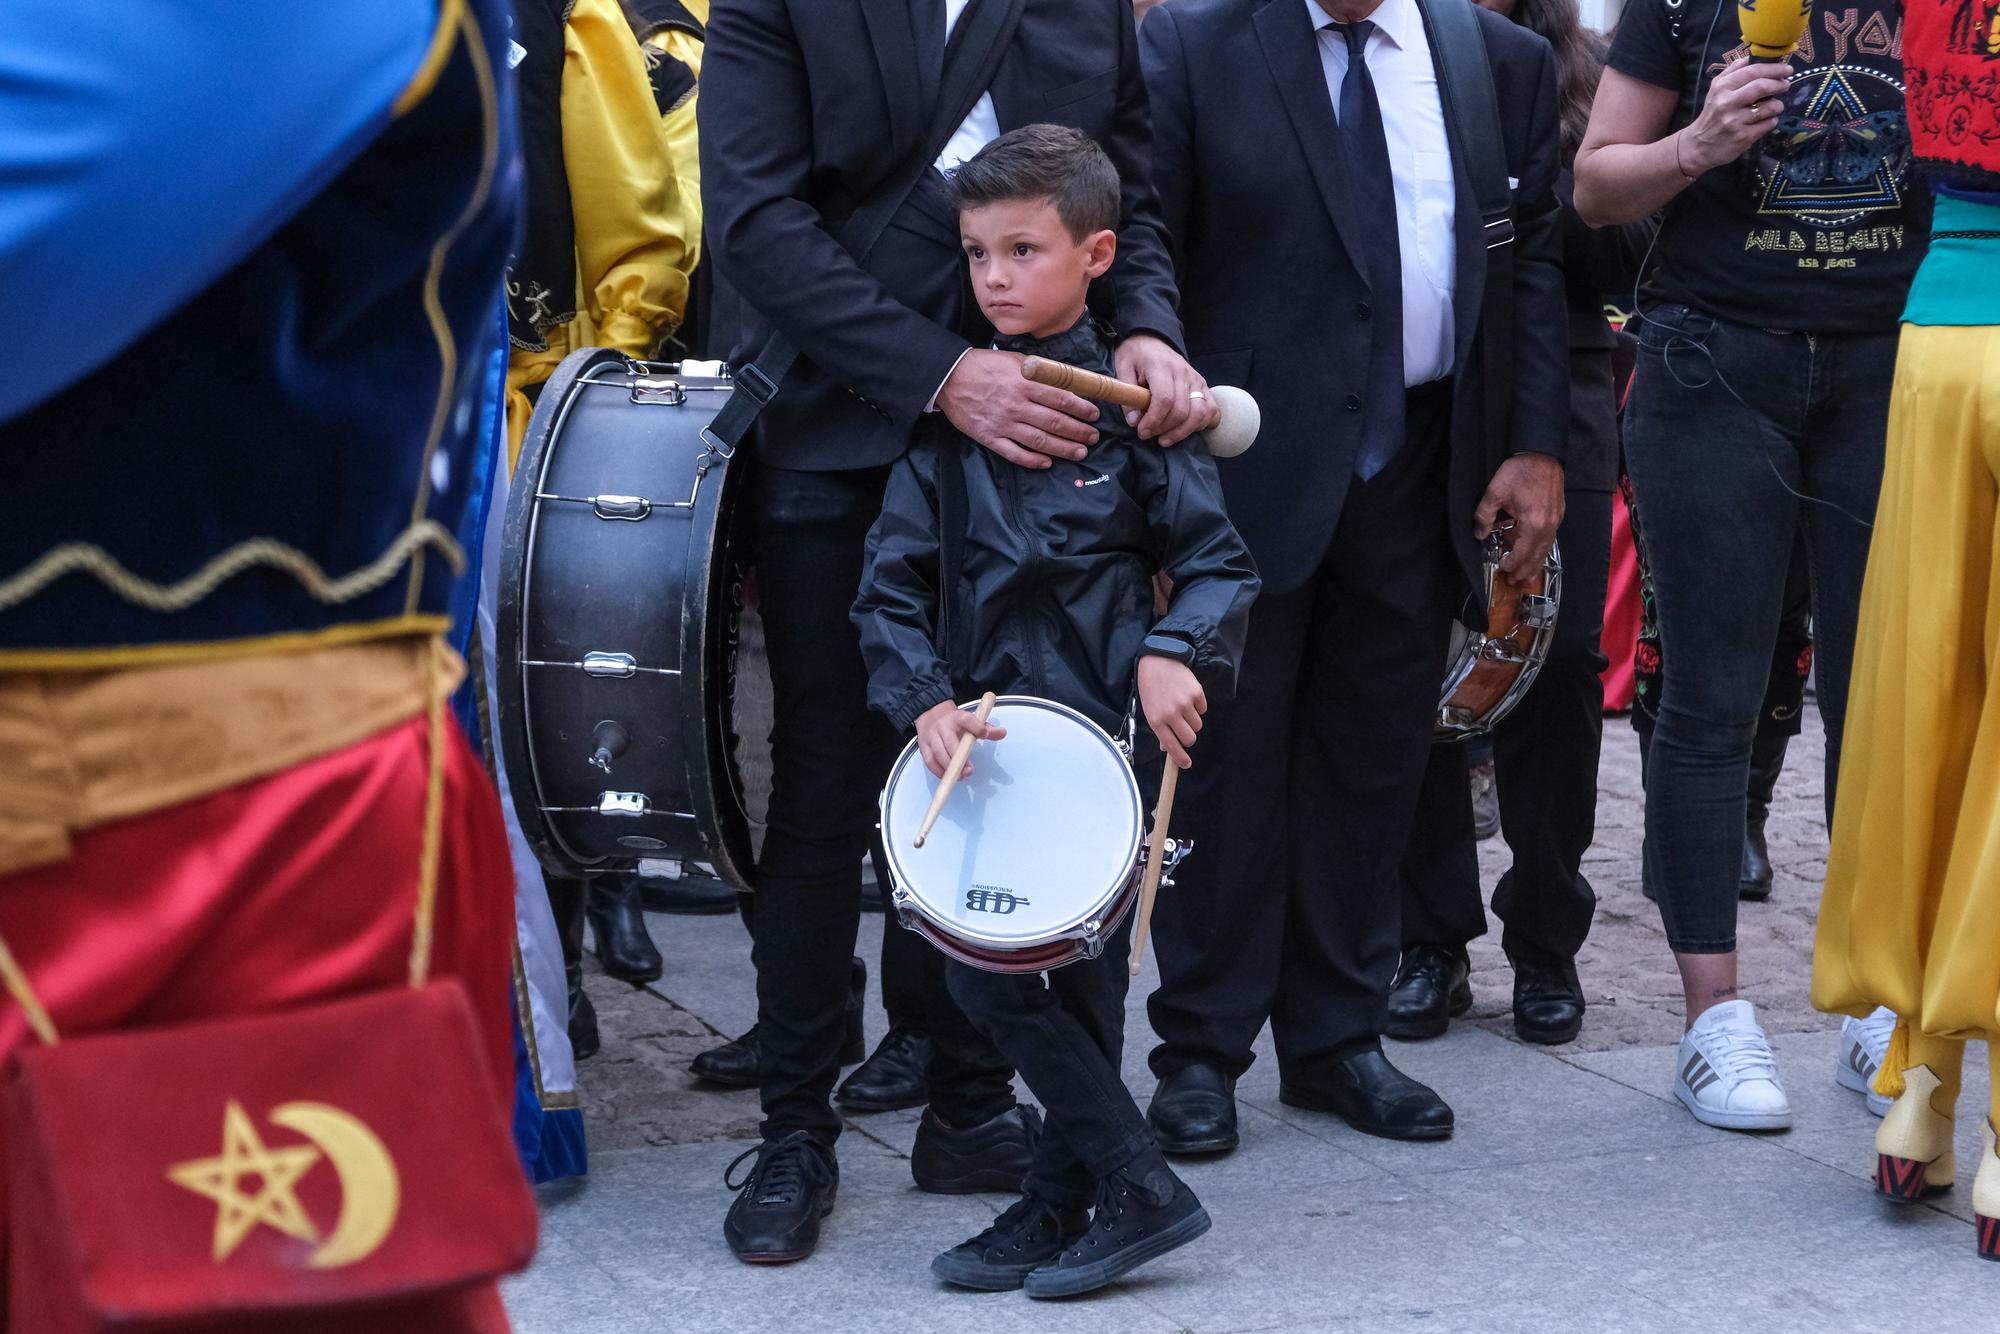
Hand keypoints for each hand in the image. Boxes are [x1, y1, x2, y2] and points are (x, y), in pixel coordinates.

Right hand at [914, 699, 1006, 779]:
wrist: (931, 715)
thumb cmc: (956, 722)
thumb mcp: (972, 721)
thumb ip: (988, 728)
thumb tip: (1003, 732)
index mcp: (958, 718)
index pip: (967, 720)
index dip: (976, 727)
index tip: (984, 734)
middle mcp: (943, 726)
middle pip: (950, 743)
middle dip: (960, 759)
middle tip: (970, 771)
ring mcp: (931, 737)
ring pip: (938, 754)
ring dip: (950, 768)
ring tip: (961, 776)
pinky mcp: (924, 747)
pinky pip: (930, 762)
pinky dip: (939, 772)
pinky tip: (949, 777)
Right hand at [937, 348, 1098, 469]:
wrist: (950, 377)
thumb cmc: (986, 365)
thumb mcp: (1016, 359)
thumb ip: (1041, 371)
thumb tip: (1069, 379)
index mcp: (1025, 383)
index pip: (1061, 398)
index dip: (1082, 408)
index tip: (1095, 415)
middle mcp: (1017, 405)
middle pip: (1055, 422)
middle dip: (1078, 431)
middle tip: (1093, 437)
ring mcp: (1003, 423)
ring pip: (1040, 440)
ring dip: (1063, 448)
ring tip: (1080, 452)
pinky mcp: (990, 437)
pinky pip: (1015, 453)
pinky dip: (1033, 460)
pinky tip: (1047, 463)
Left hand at [1115, 334, 1217, 446]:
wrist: (1152, 339)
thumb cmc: (1136, 355)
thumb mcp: (1123, 368)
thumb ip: (1127, 395)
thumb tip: (1135, 421)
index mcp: (1162, 367)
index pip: (1165, 400)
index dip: (1154, 421)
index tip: (1142, 431)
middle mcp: (1183, 373)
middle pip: (1182, 411)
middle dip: (1165, 429)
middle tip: (1148, 434)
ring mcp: (1196, 379)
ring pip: (1200, 413)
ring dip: (1183, 432)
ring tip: (1165, 439)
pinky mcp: (1203, 385)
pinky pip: (1211, 409)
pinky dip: (1203, 424)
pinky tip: (1186, 429)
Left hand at [1138, 654, 1205, 769]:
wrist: (1158, 662)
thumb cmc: (1151, 687)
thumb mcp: (1149, 709)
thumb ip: (1159, 729)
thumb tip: (1167, 747)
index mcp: (1156, 720)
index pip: (1171, 746)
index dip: (1180, 758)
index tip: (1186, 764)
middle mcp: (1171, 714)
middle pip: (1190, 738)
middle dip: (1189, 738)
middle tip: (1183, 729)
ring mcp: (1184, 703)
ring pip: (1197, 725)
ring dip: (1192, 720)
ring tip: (1182, 707)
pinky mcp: (1196, 693)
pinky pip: (1203, 709)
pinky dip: (1197, 707)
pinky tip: (1187, 696)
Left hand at [1474, 454, 1564, 588]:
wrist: (1541, 453)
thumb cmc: (1520, 470)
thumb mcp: (1494, 492)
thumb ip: (1484, 516)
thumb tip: (1480, 534)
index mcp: (1534, 523)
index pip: (1523, 553)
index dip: (1513, 564)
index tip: (1503, 569)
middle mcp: (1549, 525)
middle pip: (1539, 556)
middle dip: (1526, 570)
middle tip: (1515, 581)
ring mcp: (1556, 520)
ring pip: (1546, 548)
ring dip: (1535, 562)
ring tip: (1525, 573)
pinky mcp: (1558, 513)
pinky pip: (1550, 538)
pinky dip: (1541, 548)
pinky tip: (1534, 551)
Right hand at [1679, 57, 1791, 175]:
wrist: (1699, 146)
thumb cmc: (1712, 114)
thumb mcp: (1716, 90)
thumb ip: (1733, 71)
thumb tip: (1751, 56)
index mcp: (1721, 87)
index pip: (1752, 71)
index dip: (1773, 69)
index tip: (1786, 69)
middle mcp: (1727, 103)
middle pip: (1762, 86)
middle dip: (1779, 84)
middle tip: (1786, 85)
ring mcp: (1735, 121)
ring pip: (1769, 107)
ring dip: (1777, 105)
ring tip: (1774, 106)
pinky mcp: (1743, 137)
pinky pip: (1769, 124)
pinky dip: (1771, 120)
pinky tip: (1764, 121)